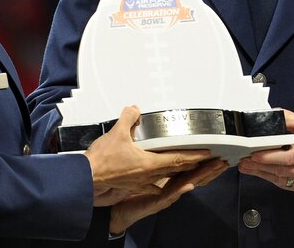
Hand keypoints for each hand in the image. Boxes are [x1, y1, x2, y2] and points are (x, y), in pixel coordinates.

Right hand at [85, 106, 212, 201]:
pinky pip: (152, 180)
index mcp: (149, 165)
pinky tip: (161, 176)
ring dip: (180, 170)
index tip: (207, 154)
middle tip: (206, 160)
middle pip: (176, 170)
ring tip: (189, 165)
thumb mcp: (116, 133)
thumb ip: (128, 118)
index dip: (195, 156)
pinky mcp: (132, 184)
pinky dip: (162, 176)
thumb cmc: (100, 163)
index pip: (178, 160)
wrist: (86, 181)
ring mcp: (140, 182)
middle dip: (193, 165)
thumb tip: (134, 110)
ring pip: (166, 176)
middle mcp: (148, 176)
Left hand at [109, 158, 227, 234]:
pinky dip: (180, 190)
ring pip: (186, 184)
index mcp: (166, 176)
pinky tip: (190, 184)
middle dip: (209, 168)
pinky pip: (169, 195)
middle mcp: (168, 186)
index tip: (214, 153)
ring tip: (214, 169)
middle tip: (222, 161)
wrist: (114, 206)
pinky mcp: (155, 203)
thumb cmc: (125, 189)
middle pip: (193, 176)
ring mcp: (164, 195)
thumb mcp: (140, 167)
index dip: (201, 160)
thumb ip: (149, 153)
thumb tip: (154, 136)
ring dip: (202, 177)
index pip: (188, 166)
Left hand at [238, 109, 293, 193]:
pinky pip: (287, 185)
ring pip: (282, 181)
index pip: (288, 157)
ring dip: (263, 174)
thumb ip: (290, 120)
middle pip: (282, 171)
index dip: (269, 157)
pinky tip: (262, 173)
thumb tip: (272, 116)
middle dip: (260, 166)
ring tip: (247, 167)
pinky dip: (273, 178)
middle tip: (244, 161)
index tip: (254, 154)